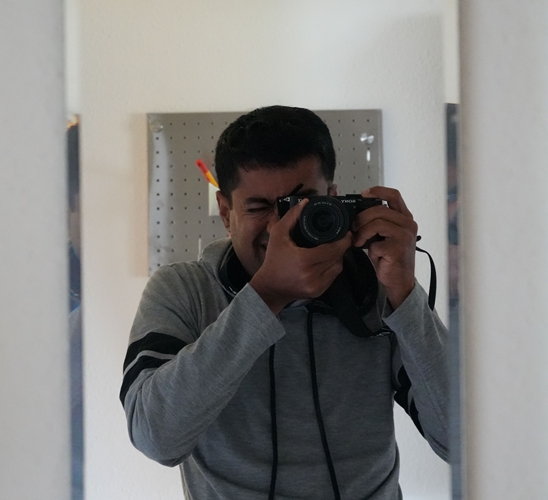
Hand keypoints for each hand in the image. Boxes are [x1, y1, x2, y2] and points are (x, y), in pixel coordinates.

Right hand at [250, 200, 351, 313]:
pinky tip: (326, 261)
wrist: (269, 287)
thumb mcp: (278, 235)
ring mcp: (316, 286)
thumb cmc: (273, 261)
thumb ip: (291, 217)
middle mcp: (311, 275)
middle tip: (340, 239)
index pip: (332, 249)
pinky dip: (332, 268)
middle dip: (341, 247)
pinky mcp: (318, 292)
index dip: (343, 241)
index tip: (346, 233)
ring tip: (331, 249)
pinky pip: (333, 277)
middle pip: (337, 258)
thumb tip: (305, 203)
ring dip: (337, 258)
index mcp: (304, 260)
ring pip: (338, 268)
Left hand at [352, 187, 417, 308]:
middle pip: (379, 210)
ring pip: (376, 224)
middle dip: (361, 218)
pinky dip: (371, 249)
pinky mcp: (398, 249)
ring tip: (359, 242)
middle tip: (354, 228)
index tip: (363, 194)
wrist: (399, 280)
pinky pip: (376, 243)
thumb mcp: (384, 235)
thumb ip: (376, 222)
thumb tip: (355, 214)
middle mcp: (408, 224)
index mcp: (405, 218)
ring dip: (362, 233)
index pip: (394, 196)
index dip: (378, 191)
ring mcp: (405, 236)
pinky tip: (375, 255)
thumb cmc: (390, 257)